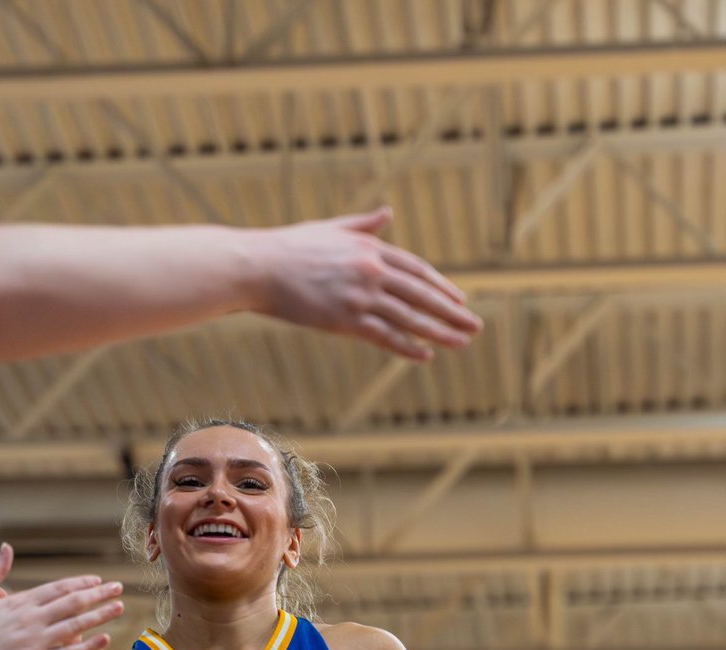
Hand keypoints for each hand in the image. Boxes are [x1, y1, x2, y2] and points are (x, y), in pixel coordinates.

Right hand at [0, 545, 121, 649]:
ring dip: (100, 615)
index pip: (58, 588)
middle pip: (73, 603)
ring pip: (76, 626)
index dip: (80, 583)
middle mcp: (32, 620)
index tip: (98, 580)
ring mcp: (35, 644)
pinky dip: (88, 645)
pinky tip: (104, 638)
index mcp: (18, 603)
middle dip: (99, 595)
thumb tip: (7, 547)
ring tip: (119, 607)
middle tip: (119, 588)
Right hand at [256, 207, 481, 360]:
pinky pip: (384, 335)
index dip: (441, 287)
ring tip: (462, 343)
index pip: (416, 270)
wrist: (258, 267)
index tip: (459, 300)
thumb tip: (387, 212)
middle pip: (421, 295)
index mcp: (370, 249)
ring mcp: (359, 296)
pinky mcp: (344, 319)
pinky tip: (426, 354)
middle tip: (474, 325)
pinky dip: (406, 345)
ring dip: (439, 331)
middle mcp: (371, 272)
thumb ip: (363, 225)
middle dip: (451, 312)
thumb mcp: (331, 229)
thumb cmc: (288, 248)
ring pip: (409, 317)